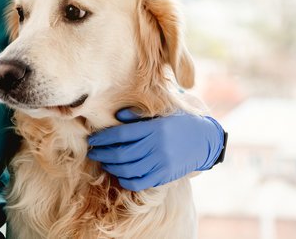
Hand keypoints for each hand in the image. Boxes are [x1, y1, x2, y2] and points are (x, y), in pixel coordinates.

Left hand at [87, 109, 224, 190]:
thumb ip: (137, 115)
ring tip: (104, 162)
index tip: (92, 139)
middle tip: (93, 152)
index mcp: (154, 128)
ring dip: (111, 167)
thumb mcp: (160, 113)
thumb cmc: (177, 123)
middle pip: (121, 153)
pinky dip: (126, 180)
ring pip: (128, 169)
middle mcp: (157, 146)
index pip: (121, 134)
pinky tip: (119, 174)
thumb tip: (116, 116)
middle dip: (103, 154)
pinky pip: (140, 182)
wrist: (203, 140)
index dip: (103, 138)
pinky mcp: (164, 176)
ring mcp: (161, 163)